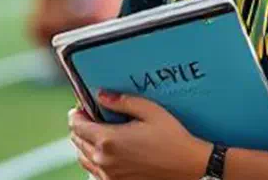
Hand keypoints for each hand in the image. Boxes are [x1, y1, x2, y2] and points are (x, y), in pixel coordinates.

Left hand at [68, 91, 211, 179]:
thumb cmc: (173, 139)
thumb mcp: (150, 111)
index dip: (77, 112)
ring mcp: (109, 176)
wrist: (191, 168)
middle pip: (76, 140)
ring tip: (99, 134)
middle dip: (81, 126)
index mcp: (108, 140)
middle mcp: (104, 160)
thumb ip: (122, 101)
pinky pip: (94, 172)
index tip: (83, 107)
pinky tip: (107, 154)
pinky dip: (94, 162)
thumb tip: (101, 95)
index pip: (76, 124)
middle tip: (93, 117)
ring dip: (85, 144)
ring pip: (82, 158)